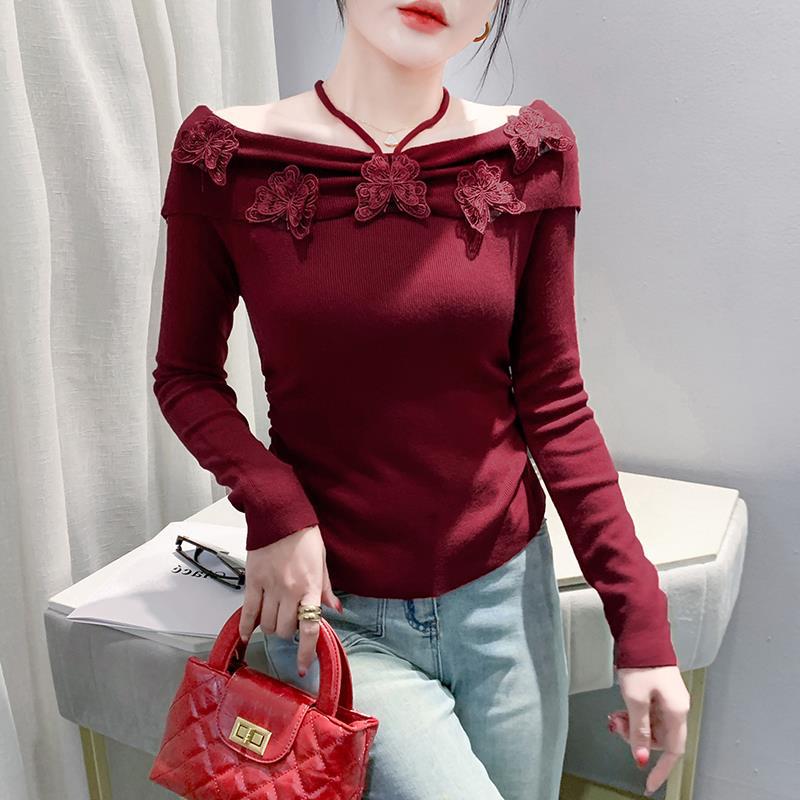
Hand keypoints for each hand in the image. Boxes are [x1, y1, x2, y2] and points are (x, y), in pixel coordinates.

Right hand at [238, 524, 343, 676]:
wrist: (280, 516)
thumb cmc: (304, 536)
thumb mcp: (322, 562)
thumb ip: (326, 589)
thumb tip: (336, 610)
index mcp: (310, 586)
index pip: (310, 627)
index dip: (306, 652)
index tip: (301, 666)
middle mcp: (290, 590)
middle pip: (286, 630)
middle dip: (288, 634)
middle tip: (289, 626)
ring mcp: (270, 586)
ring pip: (268, 624)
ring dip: (272, 628)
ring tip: (274, 620)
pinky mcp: (253, 581)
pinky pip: (248, 611)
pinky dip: (247, 626)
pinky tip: (248, 634)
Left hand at [610, 666, 690, 794]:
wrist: (642, 634)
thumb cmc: (641, 664)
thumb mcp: (635, 700)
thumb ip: (639, 731)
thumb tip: (640, 758)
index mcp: (676, 712)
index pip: (672, 751)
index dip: (661, 770)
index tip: (647, 784)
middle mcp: (676, 708)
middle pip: (659, 738)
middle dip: (638, 739)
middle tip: (617, 725)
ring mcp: (668, 699)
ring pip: (652, 726)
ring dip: (633, 726)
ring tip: (616, 715)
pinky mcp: (659, 692)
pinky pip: (649, 713)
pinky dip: (634, 715)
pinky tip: (621, 709)